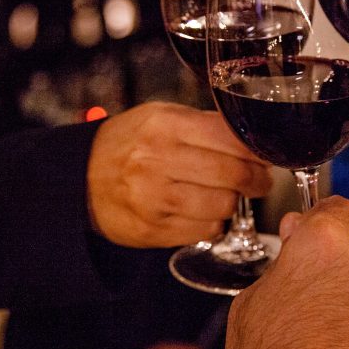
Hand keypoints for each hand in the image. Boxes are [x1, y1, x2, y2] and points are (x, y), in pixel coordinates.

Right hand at [87, 102, 271, 246]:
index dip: (259, 151)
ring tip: (227, 194)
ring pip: (224, 206)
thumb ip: (206, 125)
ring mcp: (153, 199)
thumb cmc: (129, 145)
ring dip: (234, 202)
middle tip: (260, 181)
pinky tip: (204, 211)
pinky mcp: (152, 230)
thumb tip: (254, 139)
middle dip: (257, 180)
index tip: (267, 156)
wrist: (80, 181)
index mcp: (165, 125)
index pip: (231, 138)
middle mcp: (157, 160)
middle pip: (234, 174)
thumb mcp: (162, 118)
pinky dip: (213, 222)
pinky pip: (205, 230)